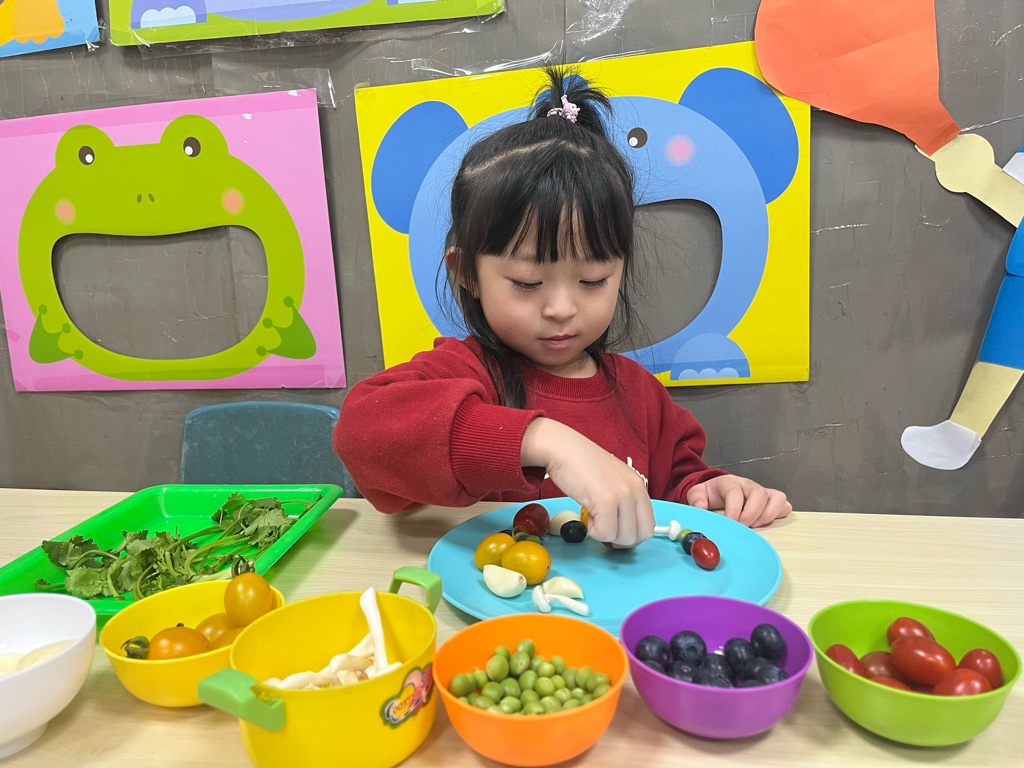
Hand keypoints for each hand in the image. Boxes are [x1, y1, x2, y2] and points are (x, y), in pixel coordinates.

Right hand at [521, 418, 654, 546]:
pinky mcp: (606, 500)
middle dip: (620, 538)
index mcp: (638, 485)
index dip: (632, 534)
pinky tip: (587, 513)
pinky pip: (605, 532)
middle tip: (603, 526)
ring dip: (605, 533)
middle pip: (641, 535)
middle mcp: (635, 490)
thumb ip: (623, 502)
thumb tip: (623, 531)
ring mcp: (622, 495)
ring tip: (593, 515)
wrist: (563, 449)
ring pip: (624, 538)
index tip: (616, 532)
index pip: (648, 524)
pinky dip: (593, 530)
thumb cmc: (581, 465)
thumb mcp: (613, 482)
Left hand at [686, 475, 791, 527]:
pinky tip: (766, 522)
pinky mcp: (771, 500)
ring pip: (776, 497)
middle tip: (743, 526)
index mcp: (730, 482)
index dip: (733, 509)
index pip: (735, 492)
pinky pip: (784, 504)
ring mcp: (762, 492)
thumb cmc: (712, 493)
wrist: (720, 490)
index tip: (730, 522)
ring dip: (768, 514)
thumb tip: (700, 507)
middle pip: (758, 493)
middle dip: (751, 513)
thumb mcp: (698, 493)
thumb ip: (696, 498)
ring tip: (755, 525)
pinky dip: (779, 514)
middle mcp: (748, 485)